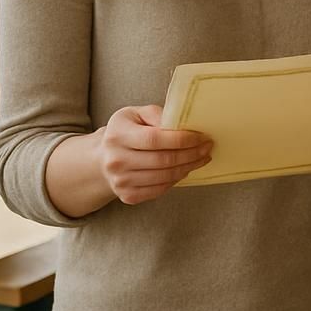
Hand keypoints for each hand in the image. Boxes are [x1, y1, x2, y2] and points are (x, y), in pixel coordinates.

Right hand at [97, 105, 211, 204]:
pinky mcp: (127, 195)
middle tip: (207, 147)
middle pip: (163, 160)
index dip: (182, 139)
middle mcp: (115, 160)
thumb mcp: (137, 114)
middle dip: (191, 153)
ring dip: (189, 167)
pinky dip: (177, 180)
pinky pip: (159, 190)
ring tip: (202, 157)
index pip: (155, 139)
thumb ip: (157, 114)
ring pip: (164, 176)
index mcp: (117, 135)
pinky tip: (185, 169)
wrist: (102, 158)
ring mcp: (120, 181)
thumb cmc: (126, 131)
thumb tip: (180, 123)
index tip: (202, 136)